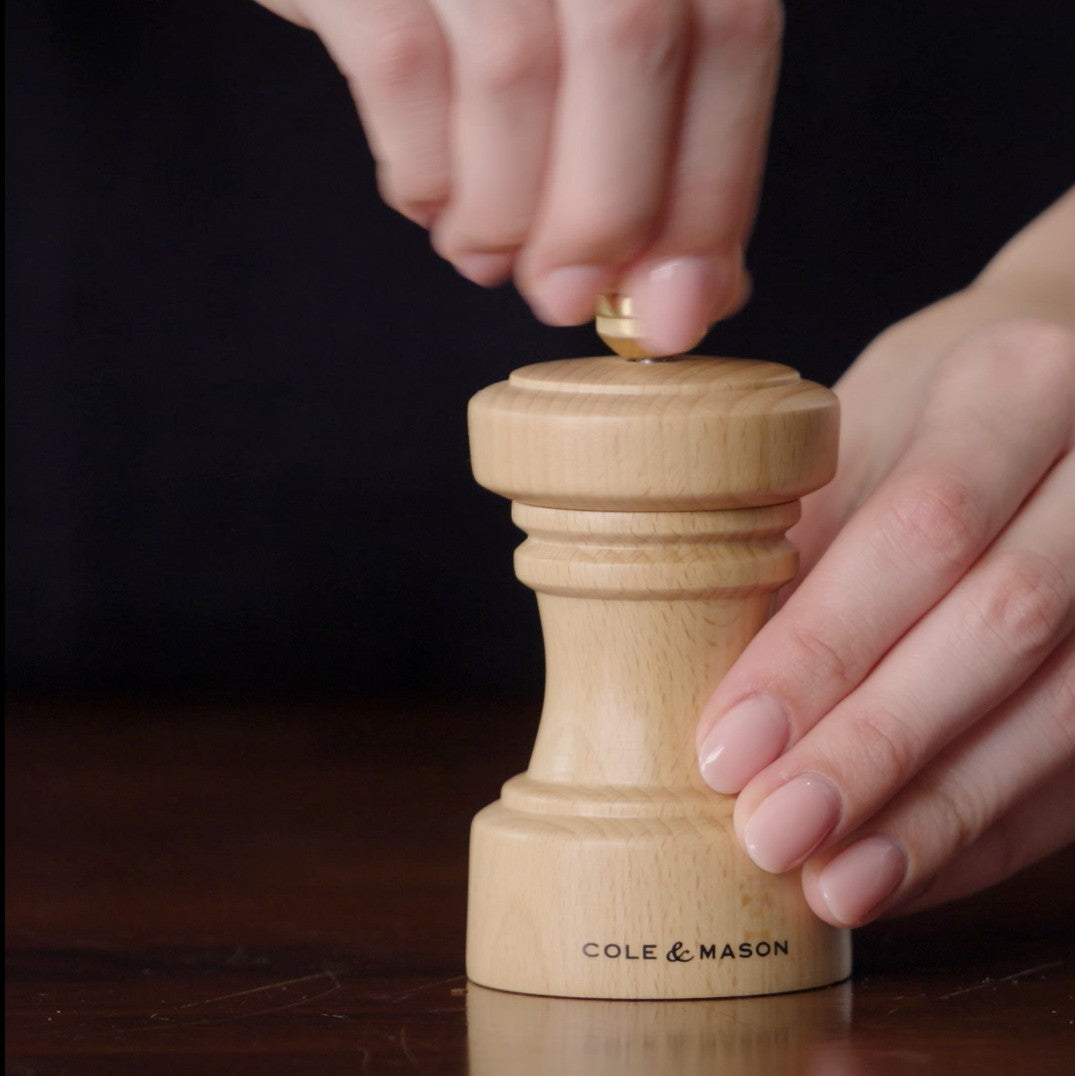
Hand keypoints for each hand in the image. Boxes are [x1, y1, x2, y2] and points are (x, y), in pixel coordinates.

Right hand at [255, 0, 782, 353]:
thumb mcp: (588, 48)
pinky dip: (422, 172)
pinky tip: (429, 204)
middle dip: (603, 212)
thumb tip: (688, 297)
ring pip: (513, 69)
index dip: (709, 188)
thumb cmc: (484, 3)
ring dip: (504, 211)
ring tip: (487, 252)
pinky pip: (402, 68)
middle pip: (632, 40)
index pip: (729, 33)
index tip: (676, 307)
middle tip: (566, 297)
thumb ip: (656, 157)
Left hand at [696, 190, 1074, 926]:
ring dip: (940, 812)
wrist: (1067, 384)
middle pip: (1003, 627)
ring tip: (837, 881)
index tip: (730, 743)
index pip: (921, 529)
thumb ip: (802, 535)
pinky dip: (992, 830)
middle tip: (772, 830)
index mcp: (1019, 383)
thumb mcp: (861, 424)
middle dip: (878, 745)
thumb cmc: (938, 399)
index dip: (824, 649)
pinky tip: (908, 870)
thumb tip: (703, 675)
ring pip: (1064, 711)